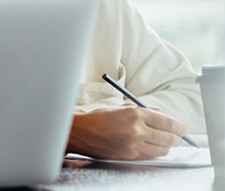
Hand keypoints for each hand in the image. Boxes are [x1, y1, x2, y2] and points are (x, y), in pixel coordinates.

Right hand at [67, 105, 187, 159]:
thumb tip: (164, 116)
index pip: (168, 122)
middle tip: (177, 137)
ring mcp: (133, 145)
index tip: (182, 128)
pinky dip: (153, 152)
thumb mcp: (122, 107)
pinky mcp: (128, 156)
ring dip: (165, 146)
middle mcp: (136, 130)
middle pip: (169, 138)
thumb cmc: (99, 118)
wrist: (80, 131)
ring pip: (162, 150)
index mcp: (135, 113)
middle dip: (177, 138)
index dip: (179, 127)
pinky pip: (150, 156)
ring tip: (162, 142)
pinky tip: (149, 146)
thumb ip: (145, 110)